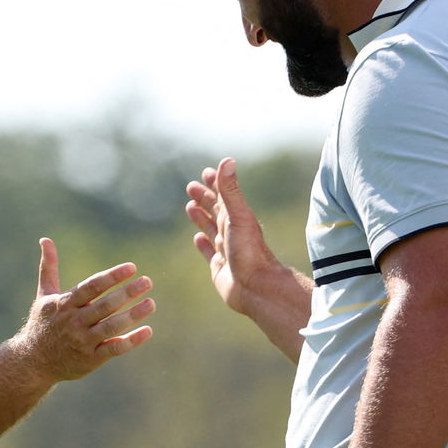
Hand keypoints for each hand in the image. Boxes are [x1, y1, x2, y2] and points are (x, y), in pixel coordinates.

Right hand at [17, 238, 154, 382]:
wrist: (33, 361)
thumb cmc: (43, 323)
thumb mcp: (44, 295)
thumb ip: (49, 267)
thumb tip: (45, 239)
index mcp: (65, 303)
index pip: (92, 287)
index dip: (112, 276)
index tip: (132, 267)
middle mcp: (75, 321)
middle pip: (105, 305)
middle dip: (127, 292)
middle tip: (147, 281)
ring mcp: (83, 341)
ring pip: (112, 326)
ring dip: (133, 315)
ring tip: (151, 303)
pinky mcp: (91, 359)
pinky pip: (114, 348)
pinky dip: (131, 341)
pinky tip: (148, 330)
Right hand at [184, 157, 282, 315]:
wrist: (257, 288)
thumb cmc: (249, 252)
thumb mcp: (237, 216)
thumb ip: (230, 191)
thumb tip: (227, 160)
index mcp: (236, 218)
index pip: (224, 195)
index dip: (216, 183)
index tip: (207, 172)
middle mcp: (231, 232)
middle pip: (215, 210)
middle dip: (205, 198)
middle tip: (191, 186)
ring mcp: (226, 249)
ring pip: (210, 229)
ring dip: (201, 217)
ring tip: (191, 206)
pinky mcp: (220, 267)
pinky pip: (209, 252)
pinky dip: (203, 244)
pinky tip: (198, 238)